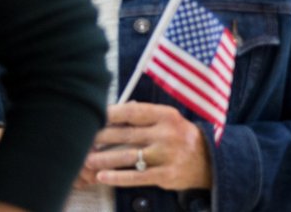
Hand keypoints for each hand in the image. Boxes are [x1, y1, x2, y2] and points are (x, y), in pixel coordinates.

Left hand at [84, 101, 211, 190]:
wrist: (208, 161)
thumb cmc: (180, 137)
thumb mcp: (169, 121)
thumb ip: (145, 117)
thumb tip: (113, 113)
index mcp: (167, 116)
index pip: (132, 113)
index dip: (109, 114)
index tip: (92, 116)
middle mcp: (167, 133)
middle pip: (126, 135)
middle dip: (101, 138)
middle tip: (82, 140)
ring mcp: (167, 155)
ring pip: (128, 157)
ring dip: (104, 159)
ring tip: (87, 161)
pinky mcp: (166, 174)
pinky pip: (136, 177)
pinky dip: (117, 177)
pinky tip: (102, 177)